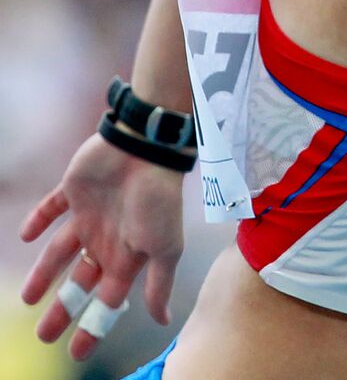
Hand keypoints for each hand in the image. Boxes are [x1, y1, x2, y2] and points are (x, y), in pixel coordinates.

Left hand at [20, 133, 184, 359]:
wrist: (146, 150)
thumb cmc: (157, 201)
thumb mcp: (164, 248)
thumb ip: (159, 284)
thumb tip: (163, 322)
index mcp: (127, 255)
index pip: (106, 301)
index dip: (93, 326)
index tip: (77, 353)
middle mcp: (107, 239)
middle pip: (80, 282)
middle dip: (64, 309)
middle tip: (44, 335)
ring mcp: (90, 215)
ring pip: (60, 252)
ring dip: (44, 274)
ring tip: (27, 299)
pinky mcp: (74, 191)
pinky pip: (51, 209)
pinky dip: (38, 221)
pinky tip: (26, 235)